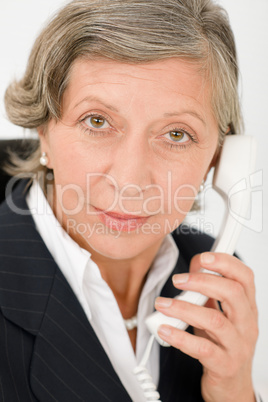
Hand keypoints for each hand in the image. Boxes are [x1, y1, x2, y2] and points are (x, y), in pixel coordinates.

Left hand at [155, 252, 257, 401]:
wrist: (232, 388)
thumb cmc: (222, 345)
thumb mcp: (217, 314)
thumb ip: (209, 291)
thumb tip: (195, 265)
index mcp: (247, 307)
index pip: (245, 277)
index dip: (225, 262)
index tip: (203, 256)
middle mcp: (247, 325)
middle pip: (232, 293)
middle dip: (201, 281)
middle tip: (178, 280)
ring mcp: (238, 346)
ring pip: (215, 320)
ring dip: (184, 308)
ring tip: (162, 304)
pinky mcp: (224, 366)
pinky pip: (202, 349)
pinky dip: (180, 336)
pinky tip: (164, 328)